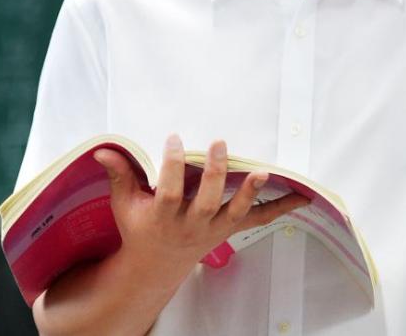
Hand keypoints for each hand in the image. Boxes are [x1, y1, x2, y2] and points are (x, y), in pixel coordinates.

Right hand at [94, 135, 307, 271]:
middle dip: (213, 172)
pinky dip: (280, 208)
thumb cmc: (141, 227)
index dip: (171, 164)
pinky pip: (258, 219)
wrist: (156, 266)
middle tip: (218, 143)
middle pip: (206, 200)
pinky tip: (302, 196)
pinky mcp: (230, 228)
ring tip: (263, 172)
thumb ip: (119, 175)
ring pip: (235, 212)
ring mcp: (214, 228)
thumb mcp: (125, 204)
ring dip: (250, 192)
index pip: (168, 189)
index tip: (174, 138)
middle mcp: (191, 224)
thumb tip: (103, 149)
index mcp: (163, 216)